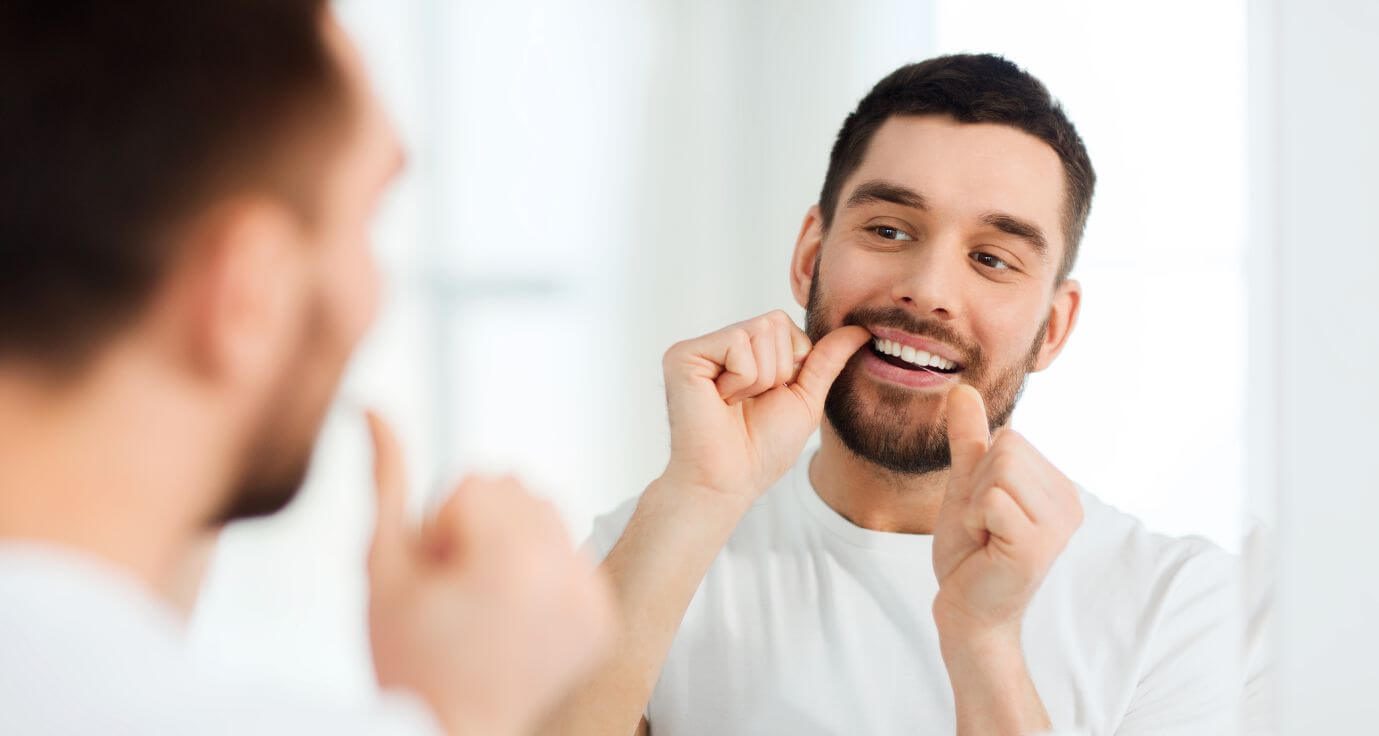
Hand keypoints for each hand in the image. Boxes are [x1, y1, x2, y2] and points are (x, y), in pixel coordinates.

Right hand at [365, 412, 613, 735]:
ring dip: (513, 542)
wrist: (454, 733)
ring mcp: (590, 598)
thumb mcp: (382, 567)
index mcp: (511, 560)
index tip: (437, 574)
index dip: (440, 525)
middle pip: (517, 490)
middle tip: (458, 587)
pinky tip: (514, 615)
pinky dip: (544, 572)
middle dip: (480, 526)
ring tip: (485, 600)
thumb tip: (376, 411)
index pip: (477, 481)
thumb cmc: (411, 663)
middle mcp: (563, 574)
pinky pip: (572, 553)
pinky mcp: (603, 617)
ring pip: (548, 515)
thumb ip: (387, 481)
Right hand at [659, 310, 870, 502]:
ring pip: (759, 331)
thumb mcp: (805, 398)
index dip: (792, 364)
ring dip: (761, 378)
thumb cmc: (762, 448)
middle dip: (777, 370)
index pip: (785, 324)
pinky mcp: (683, 355)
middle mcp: (719, 344)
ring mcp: (700, 348)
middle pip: (775, 322)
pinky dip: (741, 380)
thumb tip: (861, 328)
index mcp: (743, 351)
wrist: (730, 480)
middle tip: (749, 402)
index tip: (767, 398)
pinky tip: (720, 401)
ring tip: (734, 403)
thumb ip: (827, 360)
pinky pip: (737, 343)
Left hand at [931, 385, 1082, 642]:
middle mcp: (1069, 502)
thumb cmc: (969, 552)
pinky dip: (974, 520)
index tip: (986, 512)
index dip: (981, 472)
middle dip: (977, 486)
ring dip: (974, 504)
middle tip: (983, 527)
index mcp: (1058, 486)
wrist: (966, 608)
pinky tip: (986, 548)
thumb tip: (961, 389)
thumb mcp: (966, 485)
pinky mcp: (1036, 545)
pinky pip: (991, 500)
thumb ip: (970, 439)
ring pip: (999, 470)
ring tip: (986, 536)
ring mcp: (1057, 525)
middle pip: (1006, 447)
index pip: (1010, 437)